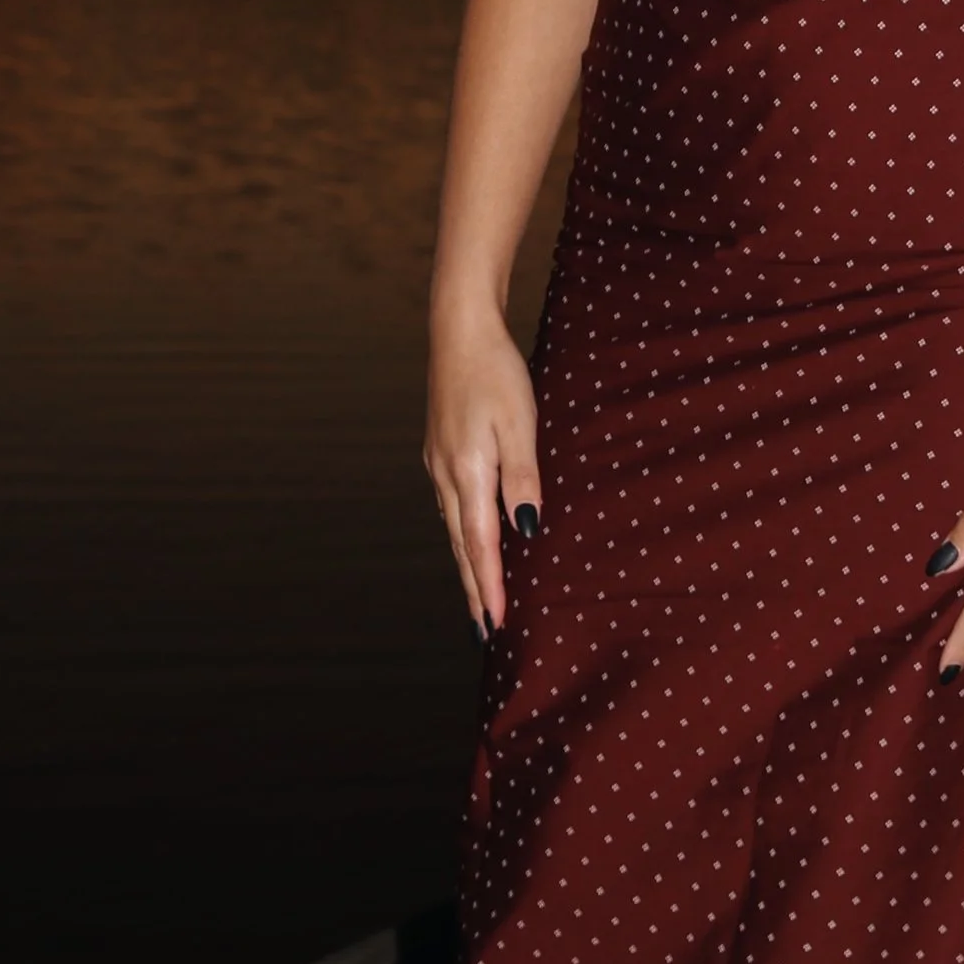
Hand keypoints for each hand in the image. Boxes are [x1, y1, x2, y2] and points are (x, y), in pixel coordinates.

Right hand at [425, 304, 541, 639]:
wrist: (458, 330)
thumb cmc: (495, 372)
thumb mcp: (520, 423)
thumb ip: (523, 479)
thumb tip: (525, 530)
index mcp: (467, 473)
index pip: (480, 547)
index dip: (488, 589)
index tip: (494, 627)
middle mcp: (445, 476)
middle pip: (461, 548)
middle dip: (474, 591)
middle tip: (483, 633)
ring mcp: (438, 464)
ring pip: (454, 530)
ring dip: (467, 567)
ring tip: (479, 600)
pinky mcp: (439, 452)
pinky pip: (452, 508)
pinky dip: (462, 537)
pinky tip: (470, 542)